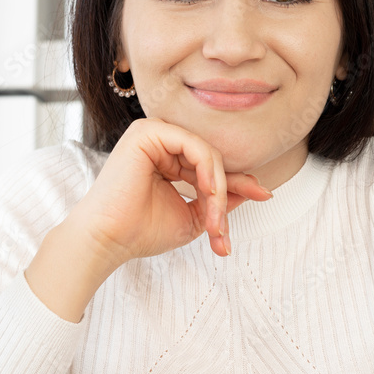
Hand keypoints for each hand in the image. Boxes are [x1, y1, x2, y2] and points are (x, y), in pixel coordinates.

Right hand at [66, 117, 272, 263]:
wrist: (108, 240)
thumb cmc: (142, 231)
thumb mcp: (193, 216)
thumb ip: (220, 200)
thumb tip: (258, 189)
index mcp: (167, 157)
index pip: (211, 166)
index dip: (238, 183)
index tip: (265, 196)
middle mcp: (160, 141)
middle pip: (212, 159)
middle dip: (226, 193)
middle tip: (222, 229)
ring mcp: (153, 133)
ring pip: (207, 153)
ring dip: (217, 188)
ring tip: (213, 219)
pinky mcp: (148, 132)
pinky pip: (195, 146)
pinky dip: (208, 171)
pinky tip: (208, 192)